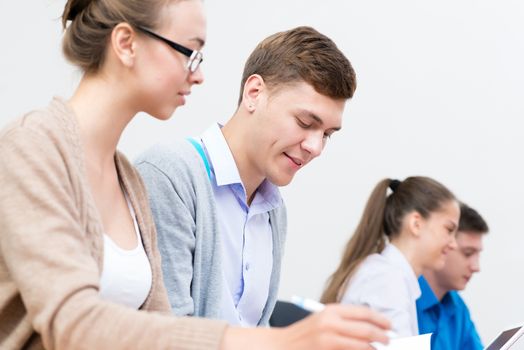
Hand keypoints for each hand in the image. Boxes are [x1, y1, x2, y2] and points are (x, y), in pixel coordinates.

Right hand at [221, 304, 389, 349]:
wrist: (281, 346)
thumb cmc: (303, 335)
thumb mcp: (323, 320)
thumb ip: (344, 321)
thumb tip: (370, 327)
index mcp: (331, 310)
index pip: (364, 312)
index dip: (381, 319)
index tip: (390, 325)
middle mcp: (330, 322)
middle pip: (366, 329)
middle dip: (383, 336)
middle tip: (390, 340)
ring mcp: (328, 339)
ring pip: (362, 344)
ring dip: (375, 348)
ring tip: (380, 349)